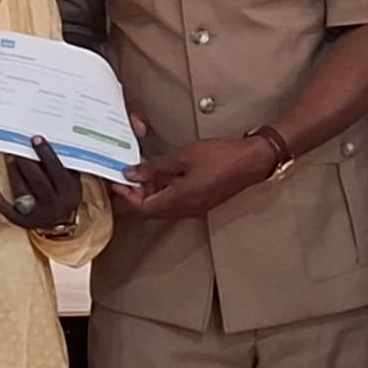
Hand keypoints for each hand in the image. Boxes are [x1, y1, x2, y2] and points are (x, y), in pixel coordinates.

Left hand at [0, 135, 84, 230]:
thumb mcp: (73, 181)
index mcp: (69, 192)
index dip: (46, 153)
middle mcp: (55, 204)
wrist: (62, 221)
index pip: (56, 170)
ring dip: (14, 173)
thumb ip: (64, 166)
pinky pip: (10, 212)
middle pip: (38, 180)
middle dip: (26, 162)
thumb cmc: (65, 194)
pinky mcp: (25, 222)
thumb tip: (48, 143)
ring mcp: (39, 214)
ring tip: (10, 157)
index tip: (35, 139)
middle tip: (17, 147)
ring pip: (23, 191)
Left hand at [116, 134, 275, 219]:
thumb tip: (132, 174)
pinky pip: (175, 202)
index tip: (116, 182)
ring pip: (163, 206)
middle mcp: (184, 210)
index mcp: (178, 201)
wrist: (251, 162)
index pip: (142, 208)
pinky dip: (163, 191)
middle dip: (135, 195)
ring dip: (149, 193)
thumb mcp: (182, 157)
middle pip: (150, 210)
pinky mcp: (201, 202)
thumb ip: (155, 168)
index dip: (126, 197)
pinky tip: (163, 174)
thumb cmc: (220, 157)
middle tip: (126, 176)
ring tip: (142, 172)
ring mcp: (194, 208)